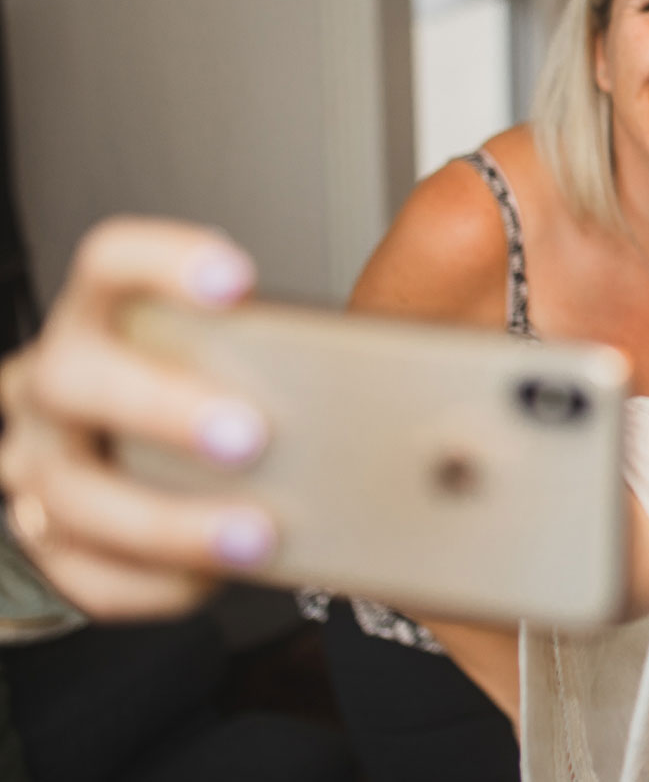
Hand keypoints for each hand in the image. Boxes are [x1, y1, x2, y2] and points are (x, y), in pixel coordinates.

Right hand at [0, 217, 275, 619]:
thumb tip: (415, 350)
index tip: (238, 281)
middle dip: (160, 406)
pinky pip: (86, 572)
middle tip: (250, 435)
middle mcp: (58, 383)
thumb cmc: (192, 389)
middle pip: (73, 377)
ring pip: (73, 494)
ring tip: (258, 533)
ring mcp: (41, 464)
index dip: (164, 262)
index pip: (110, 261)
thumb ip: (296, 342)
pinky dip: (153, 580)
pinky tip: (212, 578)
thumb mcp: (231, 348)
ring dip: (169, 520)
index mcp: (104, 315)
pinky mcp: (47, 543)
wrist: (108, 462)